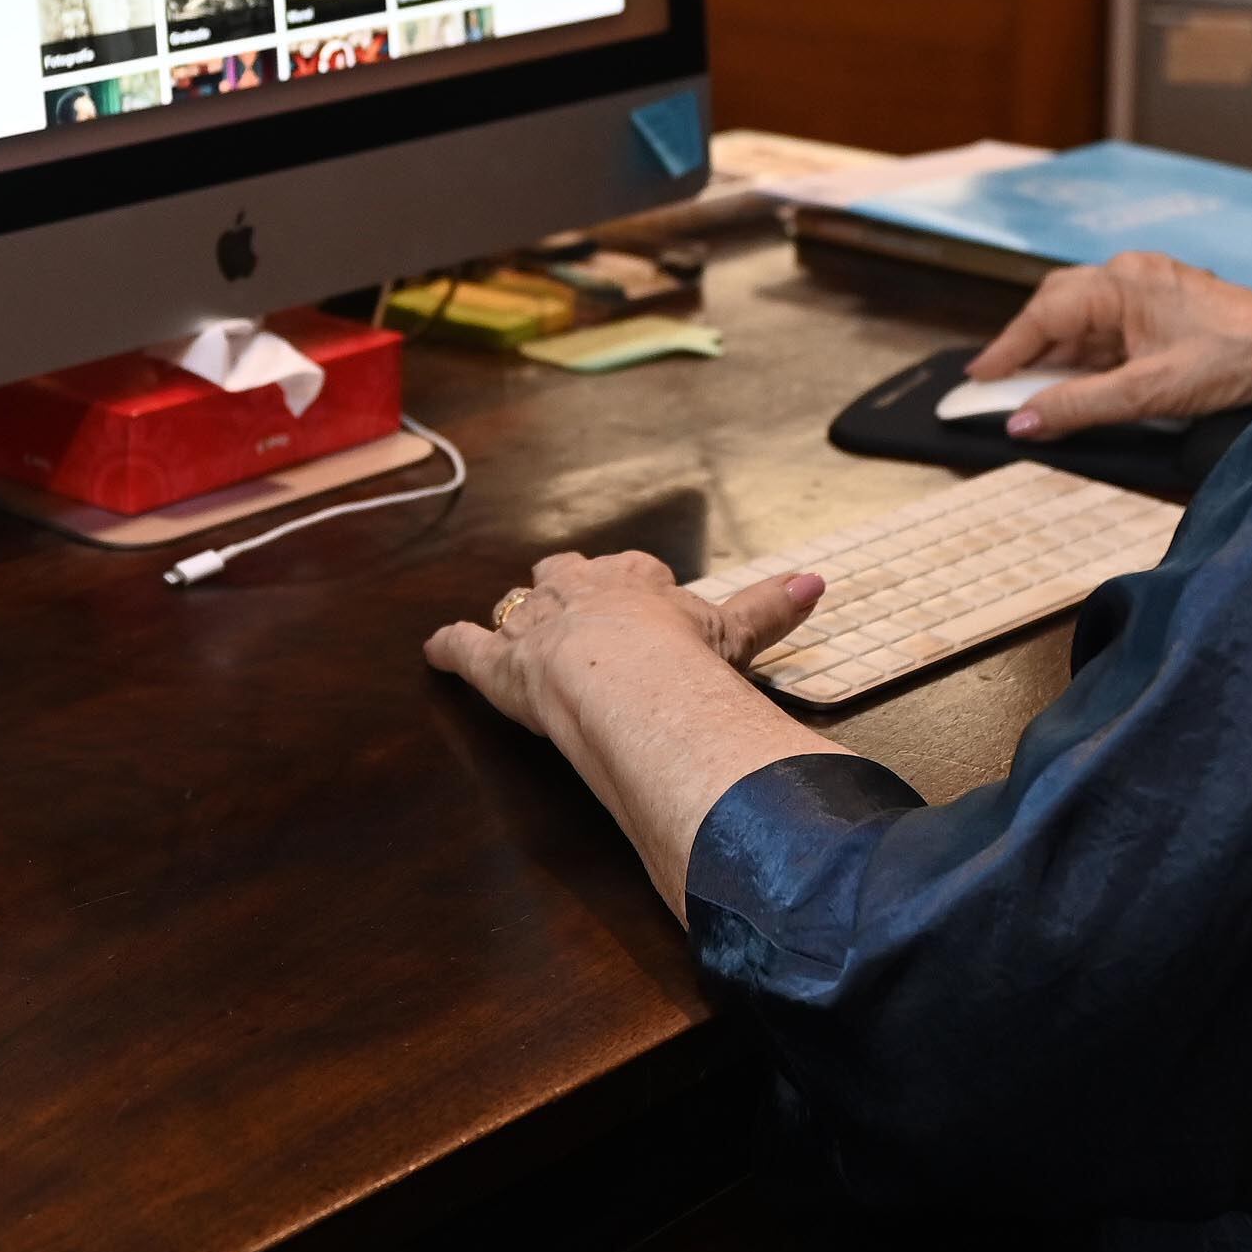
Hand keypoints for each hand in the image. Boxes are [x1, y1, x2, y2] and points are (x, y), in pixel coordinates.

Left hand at [423, 548, 821, 742]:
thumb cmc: (682, 659)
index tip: (643, 589)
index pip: (634, 571)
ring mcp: (534, 625)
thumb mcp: (734, 633)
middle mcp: (580, 592)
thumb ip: (770, 609)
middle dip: (567, 586)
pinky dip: (447, 648)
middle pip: (566, 577)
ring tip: (508, 620)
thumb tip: (818, 580)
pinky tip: (433, 651)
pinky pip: (462, 647)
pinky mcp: (497, 664)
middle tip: (569, 599)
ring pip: (516, 607)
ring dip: (513, 615)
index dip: (636, 584)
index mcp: (635, 583)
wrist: (627, 680)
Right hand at [967, 250, 1251, 438]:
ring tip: (1038, 392)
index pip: (1044, 314)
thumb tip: (1021, 423)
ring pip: (1086, 318)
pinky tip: (1085, 383)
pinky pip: (1113, 327)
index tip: (978, 378)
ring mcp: (1153, 288)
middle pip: (1059, 306)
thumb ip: (1078, 406)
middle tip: (1001, 385)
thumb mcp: (1146, 393)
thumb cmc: (1232, 363)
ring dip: (1061, 354)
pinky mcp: (1170, 307)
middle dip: (1029, 347)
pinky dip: (1091, 355)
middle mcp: (1133, 274)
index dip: (1007, 349)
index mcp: (1122, 282)